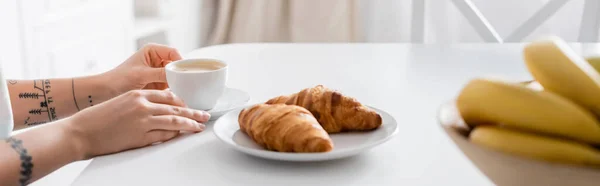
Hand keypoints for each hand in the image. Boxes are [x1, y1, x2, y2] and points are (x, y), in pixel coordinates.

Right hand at [65, 89, 208, 158]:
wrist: (81, 132)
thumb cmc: (97, 119)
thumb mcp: (121, 103)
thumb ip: (141, 104)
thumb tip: (159, 111)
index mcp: (137, 94)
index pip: (167, 95)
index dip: (182, 101)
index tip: (190, 105)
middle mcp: (142, 104)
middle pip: (175, 107)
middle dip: (192, 111)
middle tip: (204, 115)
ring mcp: (142, 120)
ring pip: (174, 120)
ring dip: (190, 123)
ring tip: (200, 126)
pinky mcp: (140, 135)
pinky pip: (164, 134)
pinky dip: (175, 134)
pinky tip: (183, 134)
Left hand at [105, 43, 182, 94]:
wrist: (105, 93)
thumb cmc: (118, 79)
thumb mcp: (142, 75)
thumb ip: (162, 74)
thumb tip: (180, 76)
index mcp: (153, 51)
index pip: (174, 53)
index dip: (181, 62)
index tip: (186, 73)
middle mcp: (157, 60)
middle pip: (177, 65)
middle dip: (181, 74)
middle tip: (185, 84)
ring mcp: (159, 73)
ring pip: (176, 76)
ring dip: (178, 84)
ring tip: (181, 91)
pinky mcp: (158, 85)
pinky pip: (171, 86)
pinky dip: (173, 91)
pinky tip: (175, 96)